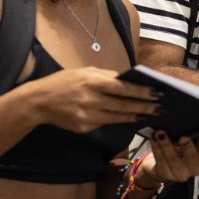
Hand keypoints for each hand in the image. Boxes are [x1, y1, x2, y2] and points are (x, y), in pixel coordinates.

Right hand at [27, 67, 160, 132]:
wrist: (38, 102)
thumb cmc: (64, 82)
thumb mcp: (84, 72)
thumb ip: (106, 76)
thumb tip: (129, 79)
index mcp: (92, 81)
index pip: (123, 88)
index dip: (141, 92)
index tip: (157, 93)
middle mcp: (90, 99)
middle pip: (123, 104)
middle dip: (144, 106)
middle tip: (160, 107)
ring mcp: (87, 115)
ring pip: (117, 117)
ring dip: (135, 115)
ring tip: (150, 114)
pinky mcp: (84, 127)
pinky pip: (106, 123)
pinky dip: (120, 120)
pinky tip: (131, 118)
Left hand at [136, 132, 198, 185]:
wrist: (163, 167)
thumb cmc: (180, 151)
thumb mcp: (189, 145)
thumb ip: (191, 137)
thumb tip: (186, 122)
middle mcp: (192, 169)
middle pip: (190, 158)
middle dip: (187, 147)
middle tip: (183, 137)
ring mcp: (178, 173)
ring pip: (172, 158)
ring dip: (166, 144)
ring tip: (161, 133)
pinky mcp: (164, 174)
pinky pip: (159, 159)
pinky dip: (156, 146)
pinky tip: (153, 137)